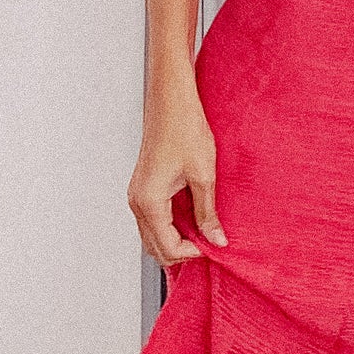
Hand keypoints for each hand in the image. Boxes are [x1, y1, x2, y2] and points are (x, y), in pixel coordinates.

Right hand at [127, 80, 228, 269]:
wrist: (172, 101)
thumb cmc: (184, 129)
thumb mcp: (203, 175)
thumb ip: (207, 212)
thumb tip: (215, 239)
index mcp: (150, 201)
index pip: (167, 246)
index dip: (192, 253)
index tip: (213, 245)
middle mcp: (137, 201)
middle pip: (155, 247)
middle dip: (182, 251)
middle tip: (209, 241)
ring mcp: (138, 194)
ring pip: (152, 234)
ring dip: (175, 239)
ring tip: (202, 230)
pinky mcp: (143, 187)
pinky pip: (153, 219)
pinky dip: (170, 226)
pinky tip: (191, 218)